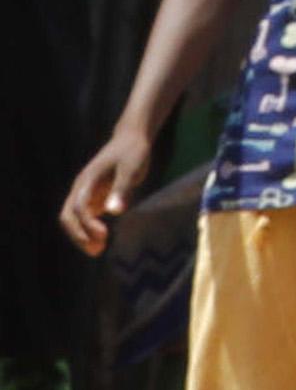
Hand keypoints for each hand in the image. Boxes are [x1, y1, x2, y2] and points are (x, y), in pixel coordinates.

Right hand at [53, 130, 137, 257]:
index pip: (78, 207)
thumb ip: (122, 189)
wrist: (131, 139)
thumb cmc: (133, 152)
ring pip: (73, 219)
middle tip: (96, 250)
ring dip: (81, 235)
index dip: (87, 224)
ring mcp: (85, 193)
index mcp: (87, 180)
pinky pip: (83, 218)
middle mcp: (81, 188)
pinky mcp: (93, 197)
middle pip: (68, 216)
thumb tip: (114, 211)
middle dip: (78, 235)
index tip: (103, 236)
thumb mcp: (132, 168)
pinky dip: (88, 230)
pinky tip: (101, 240)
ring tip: (98, 251)